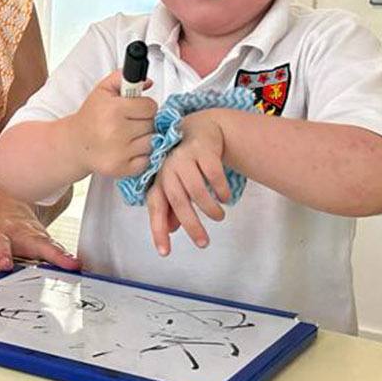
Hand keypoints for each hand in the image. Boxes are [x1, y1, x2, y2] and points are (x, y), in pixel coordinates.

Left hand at [0, 185, 79, 270]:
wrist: (8, 198)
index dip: (2, 253)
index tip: (5, 263)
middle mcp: (18, 234)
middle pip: (32, 243)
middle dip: (44, 253)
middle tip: (56, 264)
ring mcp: (34, 236)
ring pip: (49, 245)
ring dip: (62, 255)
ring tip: (75, 266)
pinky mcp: (45, 240)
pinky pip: (57, 248)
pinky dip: (68, 256)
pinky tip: (79, 266)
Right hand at [71, 69, 155, 177]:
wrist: (75, 144)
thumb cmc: (91, 116)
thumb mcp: (103, 90)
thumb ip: (124, 77)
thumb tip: (148, 82)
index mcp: (113, 109)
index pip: (150, 107)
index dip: (144, 106)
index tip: (135, 109)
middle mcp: (116, 132)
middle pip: (152, 125)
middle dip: (145, 122)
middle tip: (131, 123)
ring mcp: (119, 153)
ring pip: (152, 143)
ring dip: (144, 139)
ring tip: (130, 136)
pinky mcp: (121, 169)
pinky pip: (147, 161)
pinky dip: (141, 156)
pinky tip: (129, 150)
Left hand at [147, 109, 231, 255]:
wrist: (201, 128)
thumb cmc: (186, 162)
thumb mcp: (177, 183)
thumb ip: (173, 206)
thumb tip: (170, 229)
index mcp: (159, 179)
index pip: (156, 207)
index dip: (158, 230)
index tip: (165, 252)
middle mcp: (168, 168)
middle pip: (178, 201)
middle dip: (191, 225)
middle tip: (204, 243)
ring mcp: (185, 157)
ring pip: (196, 189)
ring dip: (210, 208)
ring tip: (219, 216)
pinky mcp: (203, 149)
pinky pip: (213, 174)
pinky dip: (221, 190)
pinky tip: (225, 198)